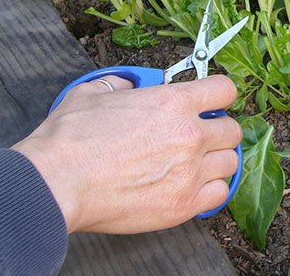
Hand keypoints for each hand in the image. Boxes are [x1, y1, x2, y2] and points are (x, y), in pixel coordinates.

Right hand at [12, 74, 240, 233]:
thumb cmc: (70, 140)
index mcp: (174, 102)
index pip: (225, 90)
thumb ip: (122, 85)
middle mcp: (190, 135)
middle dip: (218, 131)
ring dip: (216, 161)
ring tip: (195, 163)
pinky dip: (211, 189)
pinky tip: (192, 186)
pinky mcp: (184, 204)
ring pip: (230, 162)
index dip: (219, 96)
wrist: (56, 183)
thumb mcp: (94, 92)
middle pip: (232, 130)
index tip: (213, 103)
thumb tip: (130, 86)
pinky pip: (220, 193)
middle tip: (200, 136)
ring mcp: (190, 171)